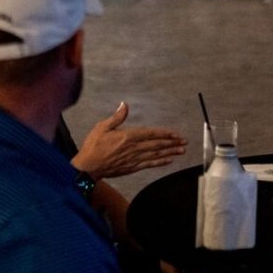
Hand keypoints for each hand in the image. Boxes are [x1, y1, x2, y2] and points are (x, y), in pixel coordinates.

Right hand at [71, 102, 186, 180]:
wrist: (88, 167)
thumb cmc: (93, 146)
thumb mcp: (102, 127)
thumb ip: (117, 117)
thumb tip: (125, 105)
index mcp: (127, 136)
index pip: (150, 134)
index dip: (164, 133)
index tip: (175, 134)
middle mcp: (133, 148)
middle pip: (157, 144)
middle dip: (172, 143)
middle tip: (184, 142)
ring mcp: (134, 159)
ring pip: (156, 154)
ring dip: (170, 152)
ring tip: (181, 151)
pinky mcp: (132, 167)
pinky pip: (149, 164)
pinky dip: (160, 162)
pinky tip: (169, 161)